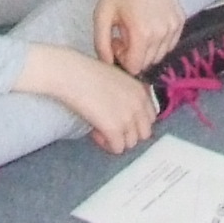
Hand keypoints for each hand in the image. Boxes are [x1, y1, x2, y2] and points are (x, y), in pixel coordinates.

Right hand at [21, 42, 156, 153]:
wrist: (73, 75)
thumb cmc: (88, 74)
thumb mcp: (117, 80)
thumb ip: (127, 96)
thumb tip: (123, 114)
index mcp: (141, 91)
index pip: (151, 118)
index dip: (136, 122)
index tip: (121, 121)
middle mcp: (139, 105)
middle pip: (144, 134)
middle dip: (128, 134)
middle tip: (111, 129)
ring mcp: (128, 117)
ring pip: (130, 143)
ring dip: (116, 140)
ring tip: (100, 130)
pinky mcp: (114, 129)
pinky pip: (117, 148)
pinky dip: (106, 144)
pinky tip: (95, 133)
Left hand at [92, 0, 183, 74]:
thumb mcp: (102, 16)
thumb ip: (101, 45)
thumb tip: (108, 65)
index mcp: (142, 34)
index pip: (134, 67)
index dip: (122, 59)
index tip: (116, 40)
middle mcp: (161, 33)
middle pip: (147, 63)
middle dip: (133, 54)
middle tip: (124, 34)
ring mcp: (174, 27)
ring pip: (160, 54)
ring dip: (146, 49)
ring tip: (136, 29)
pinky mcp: (180, 20)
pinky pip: (170, 43)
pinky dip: (159, 41)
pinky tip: (148, 24)